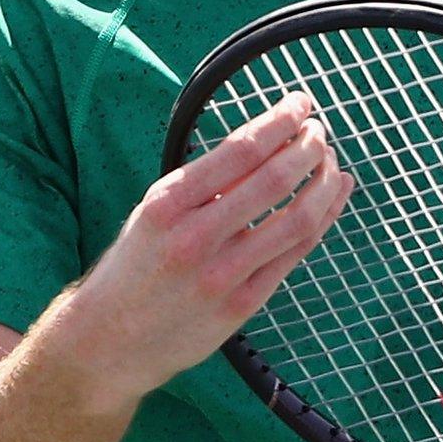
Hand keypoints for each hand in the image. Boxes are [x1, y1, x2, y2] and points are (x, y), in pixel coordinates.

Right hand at [49, 91, 350, 410]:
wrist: (109, 338)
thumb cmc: (134, 265)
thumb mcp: (152, 212)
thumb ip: (202, 186)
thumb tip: (264, 146)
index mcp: (168, 202)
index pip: (240, 149)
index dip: (280, 120)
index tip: (300, 103)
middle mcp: (195, 236)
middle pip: (275, 179)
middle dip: (308, 146)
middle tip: (319, 130)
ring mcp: (221, 274)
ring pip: (296, 219)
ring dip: (324, 183)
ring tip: (332, 162)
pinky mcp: (241, 305)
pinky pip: (294, 255)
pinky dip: (322, 221)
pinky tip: (333, 199)